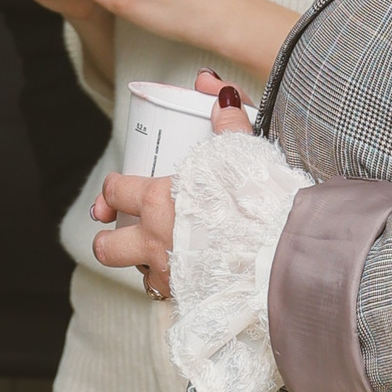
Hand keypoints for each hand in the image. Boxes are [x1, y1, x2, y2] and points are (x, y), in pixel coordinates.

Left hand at [89, 71, 252, 299]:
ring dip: (148, 265)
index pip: (115, 193)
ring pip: (141, 276)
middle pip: (106, 248)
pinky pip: (173, 298)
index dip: (111, 189)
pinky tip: (194, 278)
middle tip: (116, 232)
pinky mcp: (191, 303)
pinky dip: (178, 288)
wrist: (285, 256)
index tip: (116, 188)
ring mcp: (171, 278)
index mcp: (159, 203)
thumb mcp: (241, 151)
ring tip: (165, 255)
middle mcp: (155, 243)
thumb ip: (227, 119)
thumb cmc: (260, 204)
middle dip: (108, 240)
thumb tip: (215, 88)